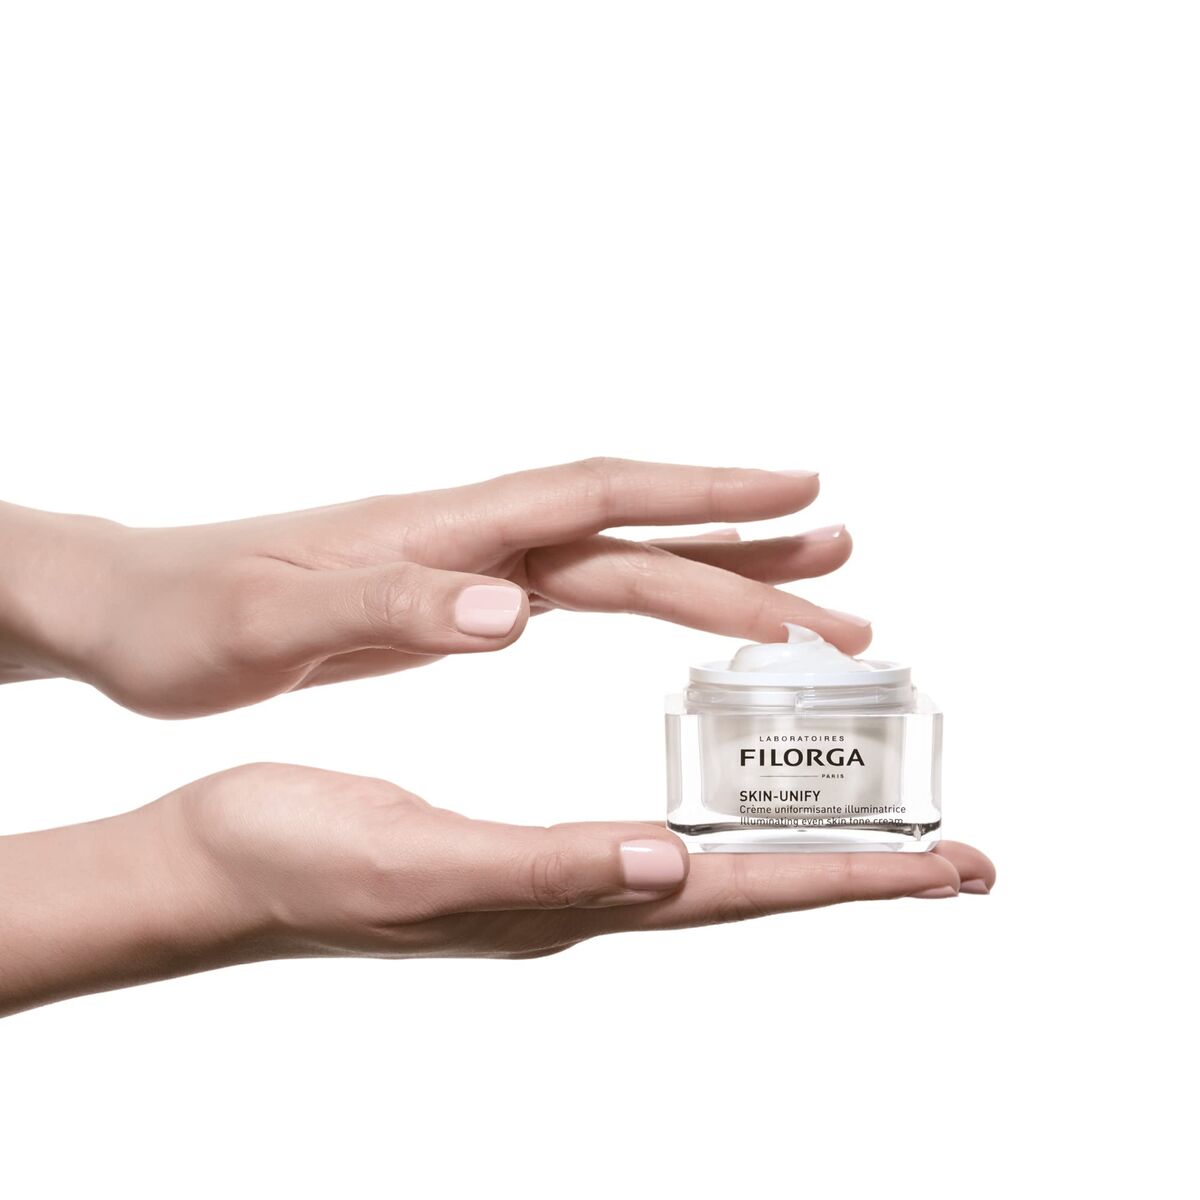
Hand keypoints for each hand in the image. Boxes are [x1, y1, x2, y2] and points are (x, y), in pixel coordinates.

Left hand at [0, 460, 866, 715]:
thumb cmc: (192, 614)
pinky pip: (578, 588)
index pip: (601, 498)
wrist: (137, 608)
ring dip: (713, 567)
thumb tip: (511, 612)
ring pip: (618, 558)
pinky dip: (644, 591)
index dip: (705, 495)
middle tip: (846, 581)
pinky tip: (671, 605)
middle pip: (635, 533)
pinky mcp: (454, 598)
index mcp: (446, 535)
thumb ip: (389, 606)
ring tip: (801, 587)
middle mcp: (474, 539)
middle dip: (745, 553)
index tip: (805, 495)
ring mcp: (470, 566)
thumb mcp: (272, 621)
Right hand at [0, 764, 994, 1014]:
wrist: (216, 864)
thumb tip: (667, 868)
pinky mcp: (520, 854)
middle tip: (953, 858)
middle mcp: (575, 896)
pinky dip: (718, 829)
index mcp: (559, 897)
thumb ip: (541, 865)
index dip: (845, 879)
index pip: (736, 890)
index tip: (947, 867)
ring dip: (796, 852)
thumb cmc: (294, 856)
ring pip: (708, 866)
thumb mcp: (415, 854)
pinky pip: (651, 842)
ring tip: (873, 834)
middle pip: (746, 886)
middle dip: (854, 873)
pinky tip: (727, 816)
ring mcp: (551, 880)